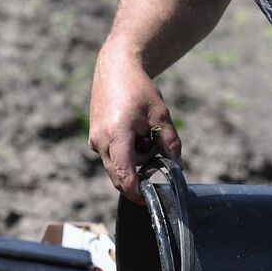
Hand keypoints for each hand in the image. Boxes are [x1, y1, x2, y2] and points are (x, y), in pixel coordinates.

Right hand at [88, 49, 181, 201]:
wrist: (115, 69)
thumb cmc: (139, 90)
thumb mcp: (161, 115)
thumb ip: (170, 143)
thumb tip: (177, 167)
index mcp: (117, 136)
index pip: (124, 175)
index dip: (136, 193)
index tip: (149, 201)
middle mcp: (101, 142)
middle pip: (119, 176)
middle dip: (138, 177)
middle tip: (157, 162)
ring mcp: (95, 141)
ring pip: (115, 167)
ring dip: (132, 164)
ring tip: (145, 137)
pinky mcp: (95, 139)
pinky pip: (110, 157)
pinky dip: (125, 155)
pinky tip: (135, 135)